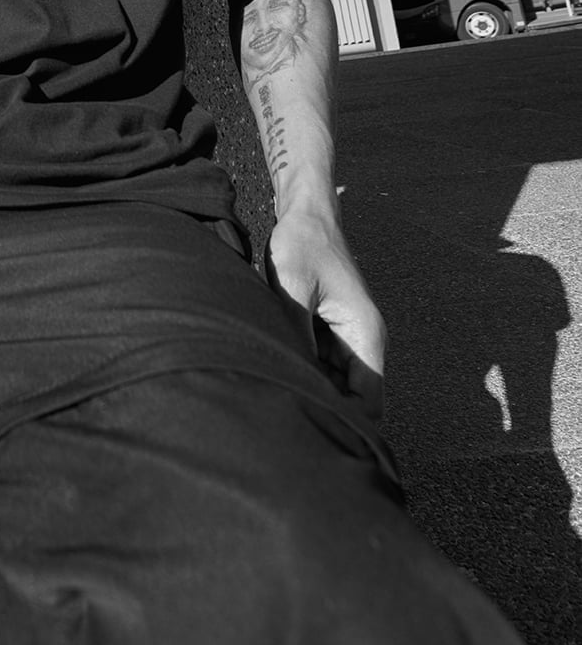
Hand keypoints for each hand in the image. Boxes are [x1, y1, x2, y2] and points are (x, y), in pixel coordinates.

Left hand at [264, 205, 385, 421]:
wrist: (306, 213)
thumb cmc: (303, 243)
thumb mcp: (293, 288)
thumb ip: (296, 335)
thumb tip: (292, 380)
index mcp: (366, 334)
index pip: (368, 401)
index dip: (346, 422)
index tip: (313, 431)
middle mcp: (362, 341)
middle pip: (350, 397)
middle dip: (323, 408)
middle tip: (283, 416)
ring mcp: (346, 337)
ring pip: (333, 383)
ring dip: (310, 387)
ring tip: (275, 389)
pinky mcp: (329, 331)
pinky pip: (319, 364)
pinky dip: (302, 369)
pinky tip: (276, 365)